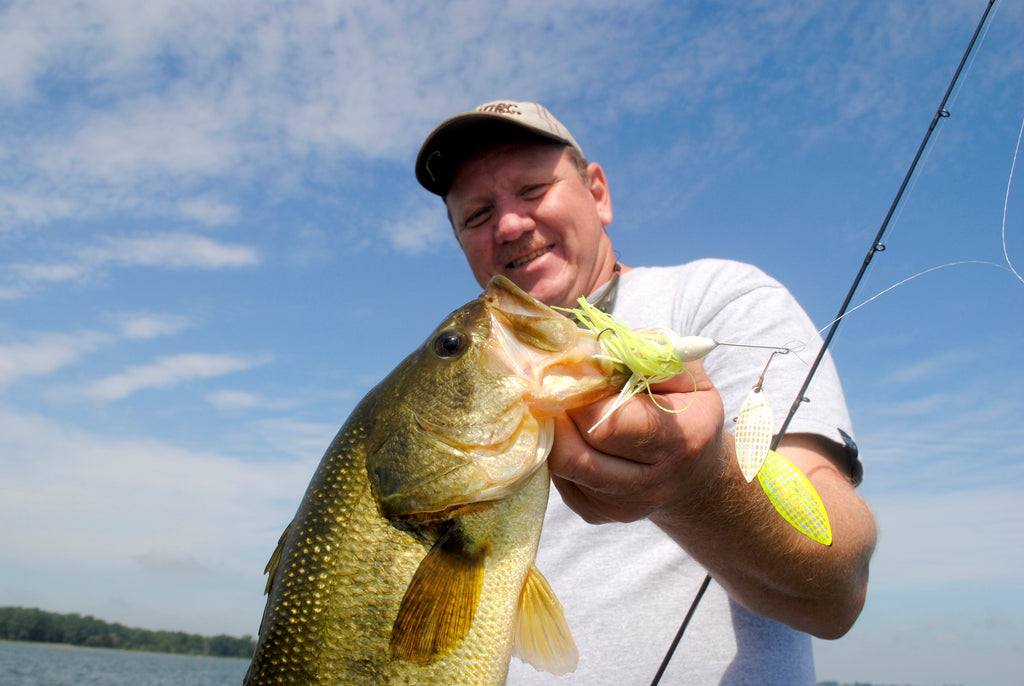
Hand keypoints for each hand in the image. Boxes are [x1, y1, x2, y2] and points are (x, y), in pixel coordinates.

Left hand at [547, 359, 727, 523]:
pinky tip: (573, 430)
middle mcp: (650, 484)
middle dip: (556, 411)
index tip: (562, 366)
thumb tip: (594, 348)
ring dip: (552, 429)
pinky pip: (558, 477)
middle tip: (548, 382)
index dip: (578, 392)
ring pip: (559, 464)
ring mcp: (619, 506)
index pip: (608, 423)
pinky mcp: (594, 514)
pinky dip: (558, 447)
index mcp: (678, 443)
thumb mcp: (685, 374)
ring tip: (557, 402)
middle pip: (574, 451)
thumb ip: (647, 353)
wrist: (693, 472)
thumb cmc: (685, 411)